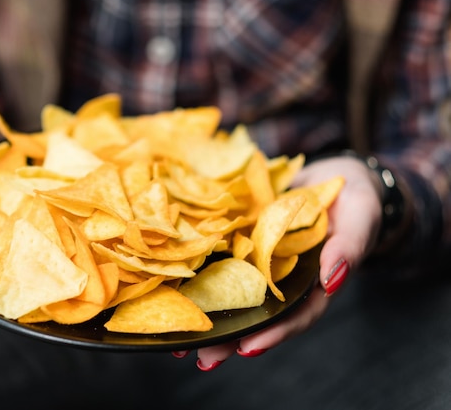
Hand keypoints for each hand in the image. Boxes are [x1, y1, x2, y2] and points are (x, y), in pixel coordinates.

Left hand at [181, 156, 382, 369]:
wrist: (331, 175)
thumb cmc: (353, 200)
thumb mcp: (360, 218)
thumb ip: (348, 247)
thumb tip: (332, 280)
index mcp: (311, 283)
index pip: (294, 316)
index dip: (273, 332)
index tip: (248, 347)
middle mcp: (280, 278)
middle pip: (256, 313)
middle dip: (229, 338)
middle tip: (201, 356)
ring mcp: (258, 260)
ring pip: (232, 291)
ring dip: (207, 313)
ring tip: (178, 338)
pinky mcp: (240, 238)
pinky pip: (218, 257)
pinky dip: (197, 271)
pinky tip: (171, 284)